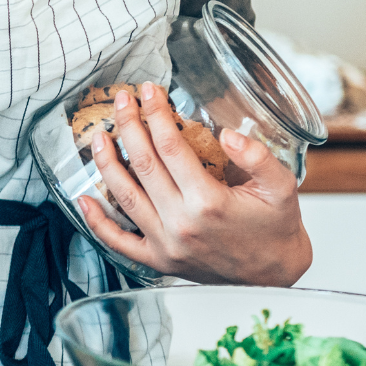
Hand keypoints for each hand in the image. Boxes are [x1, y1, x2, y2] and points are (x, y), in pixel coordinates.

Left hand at [78, 83, 310, 285]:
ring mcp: (165, 244)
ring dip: (107, 162)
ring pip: (124, 196)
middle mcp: (181, 223)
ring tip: (99, 136)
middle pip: (143, 164)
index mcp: (209, 201)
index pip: (170, 146)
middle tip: (121, 101)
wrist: (273, 274)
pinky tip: (84, 199)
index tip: (148, 92)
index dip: (155, 114)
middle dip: (128, 126)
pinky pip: (118, 241)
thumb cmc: (275, 227)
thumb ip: (258, 157)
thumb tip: (227, 134)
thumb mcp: (281, 187)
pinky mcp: (157, 260)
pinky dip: (97, 221)